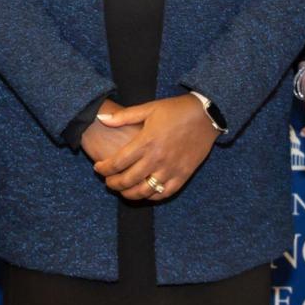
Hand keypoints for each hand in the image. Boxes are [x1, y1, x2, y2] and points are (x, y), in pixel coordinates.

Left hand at [90, 94, 219, 201]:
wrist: (205, 115)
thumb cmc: (175, 110)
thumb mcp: (148, 108)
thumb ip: (124, 116)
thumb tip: (102, 119)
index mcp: (146, 142)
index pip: (117, 162)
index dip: (104, 169)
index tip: (98, 168)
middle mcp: (157, 159)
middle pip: (128, 180)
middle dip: (113, 183)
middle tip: (108, 181)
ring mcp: (171, 169)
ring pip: (144, 191)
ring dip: (129, 194)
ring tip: (123, 190)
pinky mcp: (183, 175)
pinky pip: (164, 193)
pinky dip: (151, 196)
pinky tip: (144, 192)